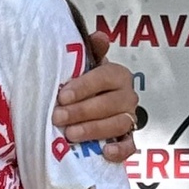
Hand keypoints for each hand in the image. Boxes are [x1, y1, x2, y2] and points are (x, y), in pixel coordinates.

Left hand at [54, 32, 140, 164]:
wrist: (84, 113)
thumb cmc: (82, 88)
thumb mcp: (82, 69)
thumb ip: (90, 52)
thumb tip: (100, 36)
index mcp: (117, 75)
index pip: (107, 76)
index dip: (85, 86)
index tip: (62, 96)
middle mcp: (127, 96)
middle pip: (111, 103)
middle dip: (83, 110)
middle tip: (58, 117)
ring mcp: (129, 119)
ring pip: (119, 124)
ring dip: (94, 129)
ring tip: (71, 135)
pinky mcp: (127, 141)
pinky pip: (130, 147)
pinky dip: (120, 150)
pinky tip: (105, 152)